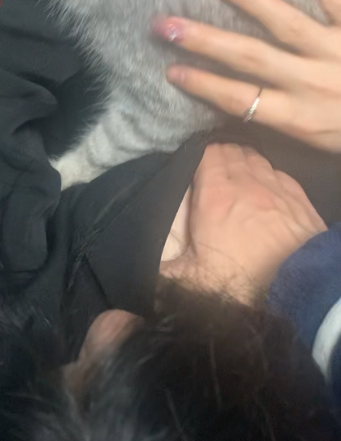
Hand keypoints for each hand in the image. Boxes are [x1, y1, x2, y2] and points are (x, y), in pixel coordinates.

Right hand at [153, 0, 340, 151]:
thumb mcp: (325, 144)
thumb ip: (293, 121)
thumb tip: (254, 105)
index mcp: (301, 118)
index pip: (239, 100)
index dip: (202, 84)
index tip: (169, 70)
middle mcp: (311, 84)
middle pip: (248, 58)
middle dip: (203, 39)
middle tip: (165, 22)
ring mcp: (335, 53)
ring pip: (284, 23)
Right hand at [160, 144, 326, 303]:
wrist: (301, 288)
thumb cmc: (244, 283)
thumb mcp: (192, 282)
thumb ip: (161, 274)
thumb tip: (139, 279)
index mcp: (215, 197)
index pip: (207, 154)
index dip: (199, 156)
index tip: (193, 165)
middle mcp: (247, 183)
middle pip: (232, 152)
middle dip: (221, 157)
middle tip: (212, 171)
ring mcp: (276, 188)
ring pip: (257, 159)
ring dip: (245, 163)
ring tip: (238, 176)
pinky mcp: (299, 199)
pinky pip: (279, 173)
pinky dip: (269, 175)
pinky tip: (266, 188)